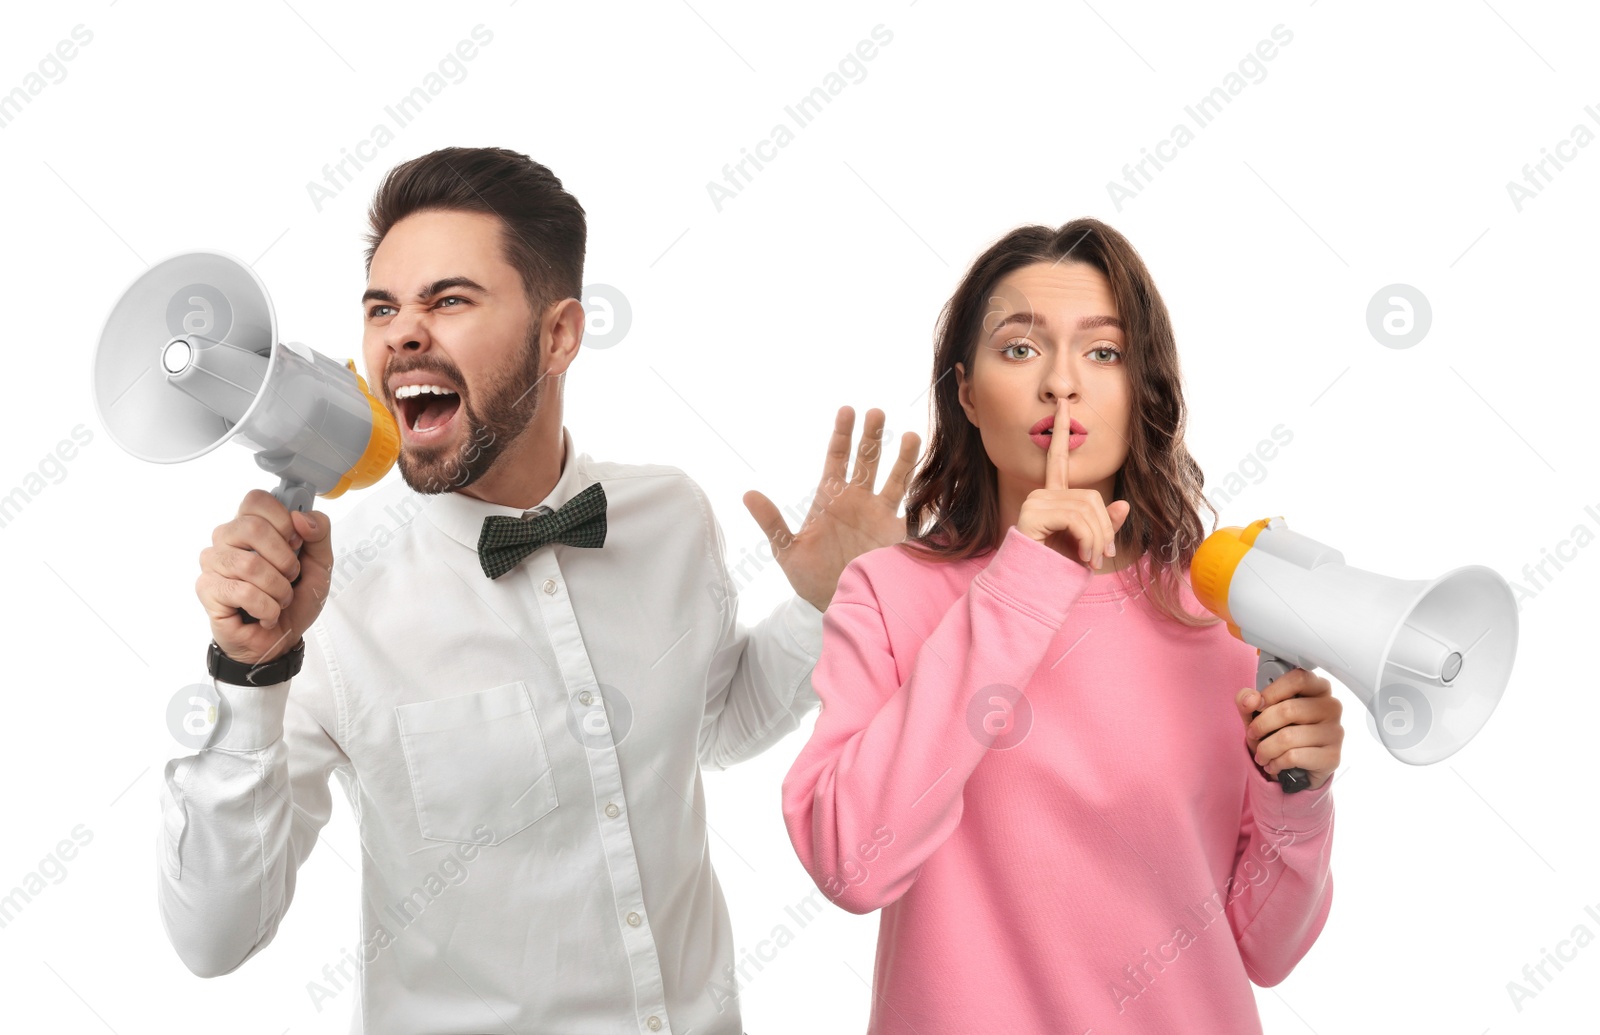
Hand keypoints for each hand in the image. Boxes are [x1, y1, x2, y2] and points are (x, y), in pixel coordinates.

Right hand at [196, 490, 333, 664]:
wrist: (280, 640)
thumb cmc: (294, 600)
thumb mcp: (320, 564)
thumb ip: (319, 533)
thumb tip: (300, 517)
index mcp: (251, 524)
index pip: (257, 499)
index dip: (282, 521)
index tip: (296, 543)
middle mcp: (227, 538)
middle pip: (253, 527)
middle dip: (285, 560)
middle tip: (290, 577)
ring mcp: (214, 562)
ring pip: (250, 564)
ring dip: (278, 589)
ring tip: (279, 600)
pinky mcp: (207, 588)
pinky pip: (243, 592)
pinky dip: (266, 608)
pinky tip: (265, 614)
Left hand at [743, 406, 920, 611]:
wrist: (842, 606)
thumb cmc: (812, 580)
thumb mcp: (788, 551)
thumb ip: (772, 522)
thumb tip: (748, 495)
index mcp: (831, 499)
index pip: (836, 459)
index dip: (842, 435)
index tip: (847, 411)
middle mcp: (858, 501)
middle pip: (867, 460)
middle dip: (871, 437)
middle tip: (876, 412)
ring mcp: (880, 515)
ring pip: (895, 478)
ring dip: (903, 458)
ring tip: (912, 436)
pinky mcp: (899, 534)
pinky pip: (915, 509)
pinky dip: (924, 493)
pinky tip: (934, 475)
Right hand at [1016, 395, 1130, 570]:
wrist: (1030, 591)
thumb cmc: (1056, 570)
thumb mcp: (1088, 545)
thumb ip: (1104, 525)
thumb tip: (1123, 504)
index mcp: (1052, 496)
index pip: (1058, 458)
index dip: (1061, 431)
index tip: (1063, 405)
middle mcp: (1041, 494)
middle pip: (1090, 496)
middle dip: (1104, 529)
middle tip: (1102, 556)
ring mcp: (1034, 502)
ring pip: (1087, 509)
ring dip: (1097, 540)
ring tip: (1091, 561)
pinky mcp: (1032, 514)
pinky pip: (1076, 519)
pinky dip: (1088, 540)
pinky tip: (1082, 557)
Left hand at [1235, 668, 1343, 790]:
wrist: (1295, 769)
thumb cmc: (1279, 732)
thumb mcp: (1258, 713)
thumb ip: (1249, 700)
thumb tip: (1250, 699)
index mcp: (1317, 688)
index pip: (1298, 679)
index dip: (1272, 692)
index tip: (1257, 704)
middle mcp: (1331, 707)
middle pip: (1289, 710)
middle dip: (1261, 724)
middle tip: (1252, 733)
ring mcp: (1335, 732)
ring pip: (1288, 737)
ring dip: (1265, 748)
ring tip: (1261, 754)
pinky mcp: (1332, 757)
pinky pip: (1294, 756)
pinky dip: (1276, 762)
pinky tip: (1274, 764)